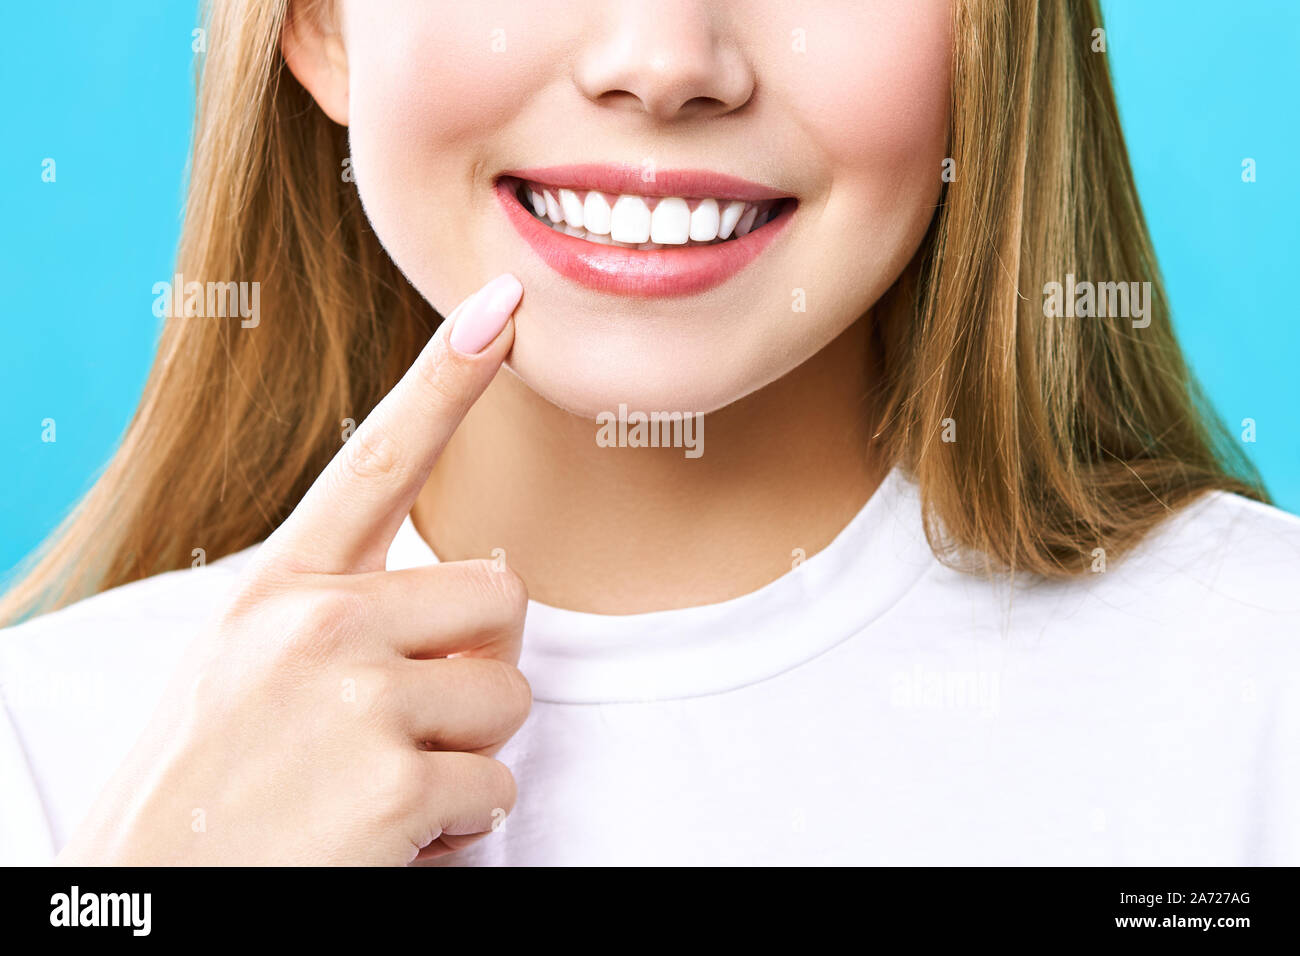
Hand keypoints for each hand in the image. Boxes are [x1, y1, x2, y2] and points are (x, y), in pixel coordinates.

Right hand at [58, 274, 529, 864]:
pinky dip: (459, 826)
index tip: (501, 309)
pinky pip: (496, 787)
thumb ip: (350, 614)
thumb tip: (497, 579)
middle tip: (403, 724)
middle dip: (478, 667)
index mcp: (277, 591)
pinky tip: (383, 839)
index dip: (445, 380)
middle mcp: (316, 626)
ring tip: (378, 787)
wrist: (149, 904)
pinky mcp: (392, 782)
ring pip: (508, 698)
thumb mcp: (245, 671)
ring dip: (466, 754)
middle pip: (498, 599)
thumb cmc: (209, 789)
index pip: (376, 462)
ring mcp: (356, 700)